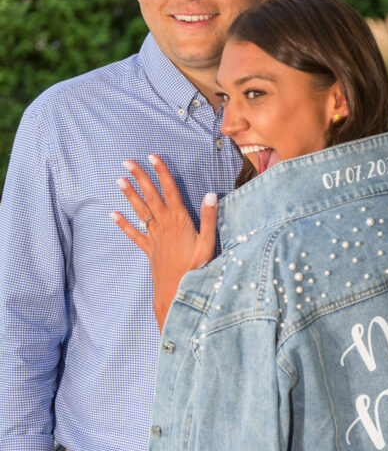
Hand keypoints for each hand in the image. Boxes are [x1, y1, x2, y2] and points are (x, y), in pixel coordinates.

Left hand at [111, 154, 217, 330]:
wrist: (176, 293)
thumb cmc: (196, 269)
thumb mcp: (208, 244)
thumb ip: (209, 219)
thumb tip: (210, 194)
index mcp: (179, 221)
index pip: (170, 191)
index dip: (162, 173)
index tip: (153, 157)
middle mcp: (164, 225)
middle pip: (151, 196)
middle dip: (140, 177)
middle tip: (127, 162)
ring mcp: (154, 237)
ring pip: (140, 211)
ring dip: (130, 195)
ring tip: (119, 180)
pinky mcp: (149, 249)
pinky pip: (134, 234)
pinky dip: (123, 224)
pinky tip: (113, 214)